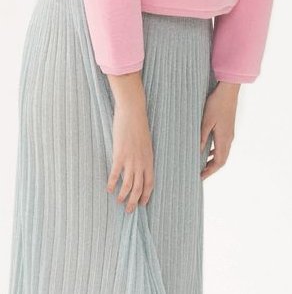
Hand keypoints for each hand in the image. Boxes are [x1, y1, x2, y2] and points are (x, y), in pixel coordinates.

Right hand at [107, 72, 153, 212]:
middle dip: (135, 201)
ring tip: (119, 202)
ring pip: (128, 185)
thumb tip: (140, 166)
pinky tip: (108, 189)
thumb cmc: (139, 127)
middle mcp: (142, 161)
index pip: (150, 182)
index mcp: (150, 158)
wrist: (133, 112)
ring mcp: (131, 159)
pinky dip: (112, 183)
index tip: (143, 204)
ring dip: (123, 196)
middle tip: (129, 211)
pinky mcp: (120, 155)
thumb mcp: (146, 143)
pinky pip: (116, 174)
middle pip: (139, 187)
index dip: (146, 195)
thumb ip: (144, 156)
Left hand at [200, 82, 239, 179]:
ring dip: (213, 160)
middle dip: (211, 168)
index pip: (219, 162)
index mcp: (224, 138)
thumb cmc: (217, 104)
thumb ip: (202, 138)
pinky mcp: (228, 127)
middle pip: (222, 159)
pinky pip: (222, 144)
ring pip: (222, 152)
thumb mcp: (206, 121)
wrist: (229, 90)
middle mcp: (229, 138)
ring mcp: (229, 132)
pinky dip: (214, 151)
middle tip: (199, 174)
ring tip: (201, 164)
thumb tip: (197, 153)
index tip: (199, 177)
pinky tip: (206, 149)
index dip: (209, 172)